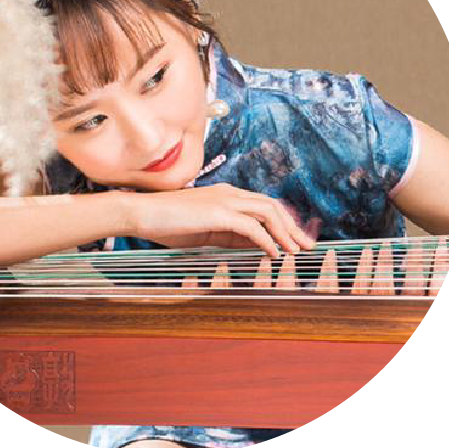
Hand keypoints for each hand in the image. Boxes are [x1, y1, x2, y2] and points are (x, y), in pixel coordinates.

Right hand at [117, 183, 315, 257]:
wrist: (141, 213)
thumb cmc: (166, 223)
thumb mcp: (204, 232)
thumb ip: (229, 236)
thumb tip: (254, 246)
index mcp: (226, 196)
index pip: (263, 207)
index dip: (283, 223)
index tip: (295, 241)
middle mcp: (230, 193)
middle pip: (272, 206)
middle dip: (292, 227)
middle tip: (307, 247)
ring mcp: (225, 200)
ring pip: (267, 212)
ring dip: (285, 232)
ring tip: (296, 251)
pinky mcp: (218, 212)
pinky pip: (252, 226)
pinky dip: (266, 240)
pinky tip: (274, 254)